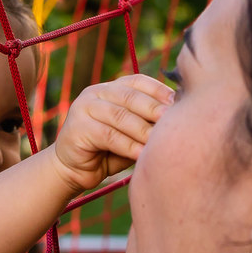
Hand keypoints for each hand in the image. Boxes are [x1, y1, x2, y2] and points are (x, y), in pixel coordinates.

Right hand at [52, 74, 173, 193]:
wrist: (72, 171)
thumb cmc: (107, 153)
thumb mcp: (130, 134)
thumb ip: (146, 123)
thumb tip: (179, 118)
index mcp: (110, 88)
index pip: (138, 81)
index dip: (159, 90)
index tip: (178, 102)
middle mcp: (95, 92)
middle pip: (130, 97)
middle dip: (154, 109)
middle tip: (173, 121)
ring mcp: (83, 108)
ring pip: (120, 116)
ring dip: (143, 130)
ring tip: (159, 141)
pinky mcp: (76, 128)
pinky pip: (108, 135)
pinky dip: (128, 145)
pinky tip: (142, 154)